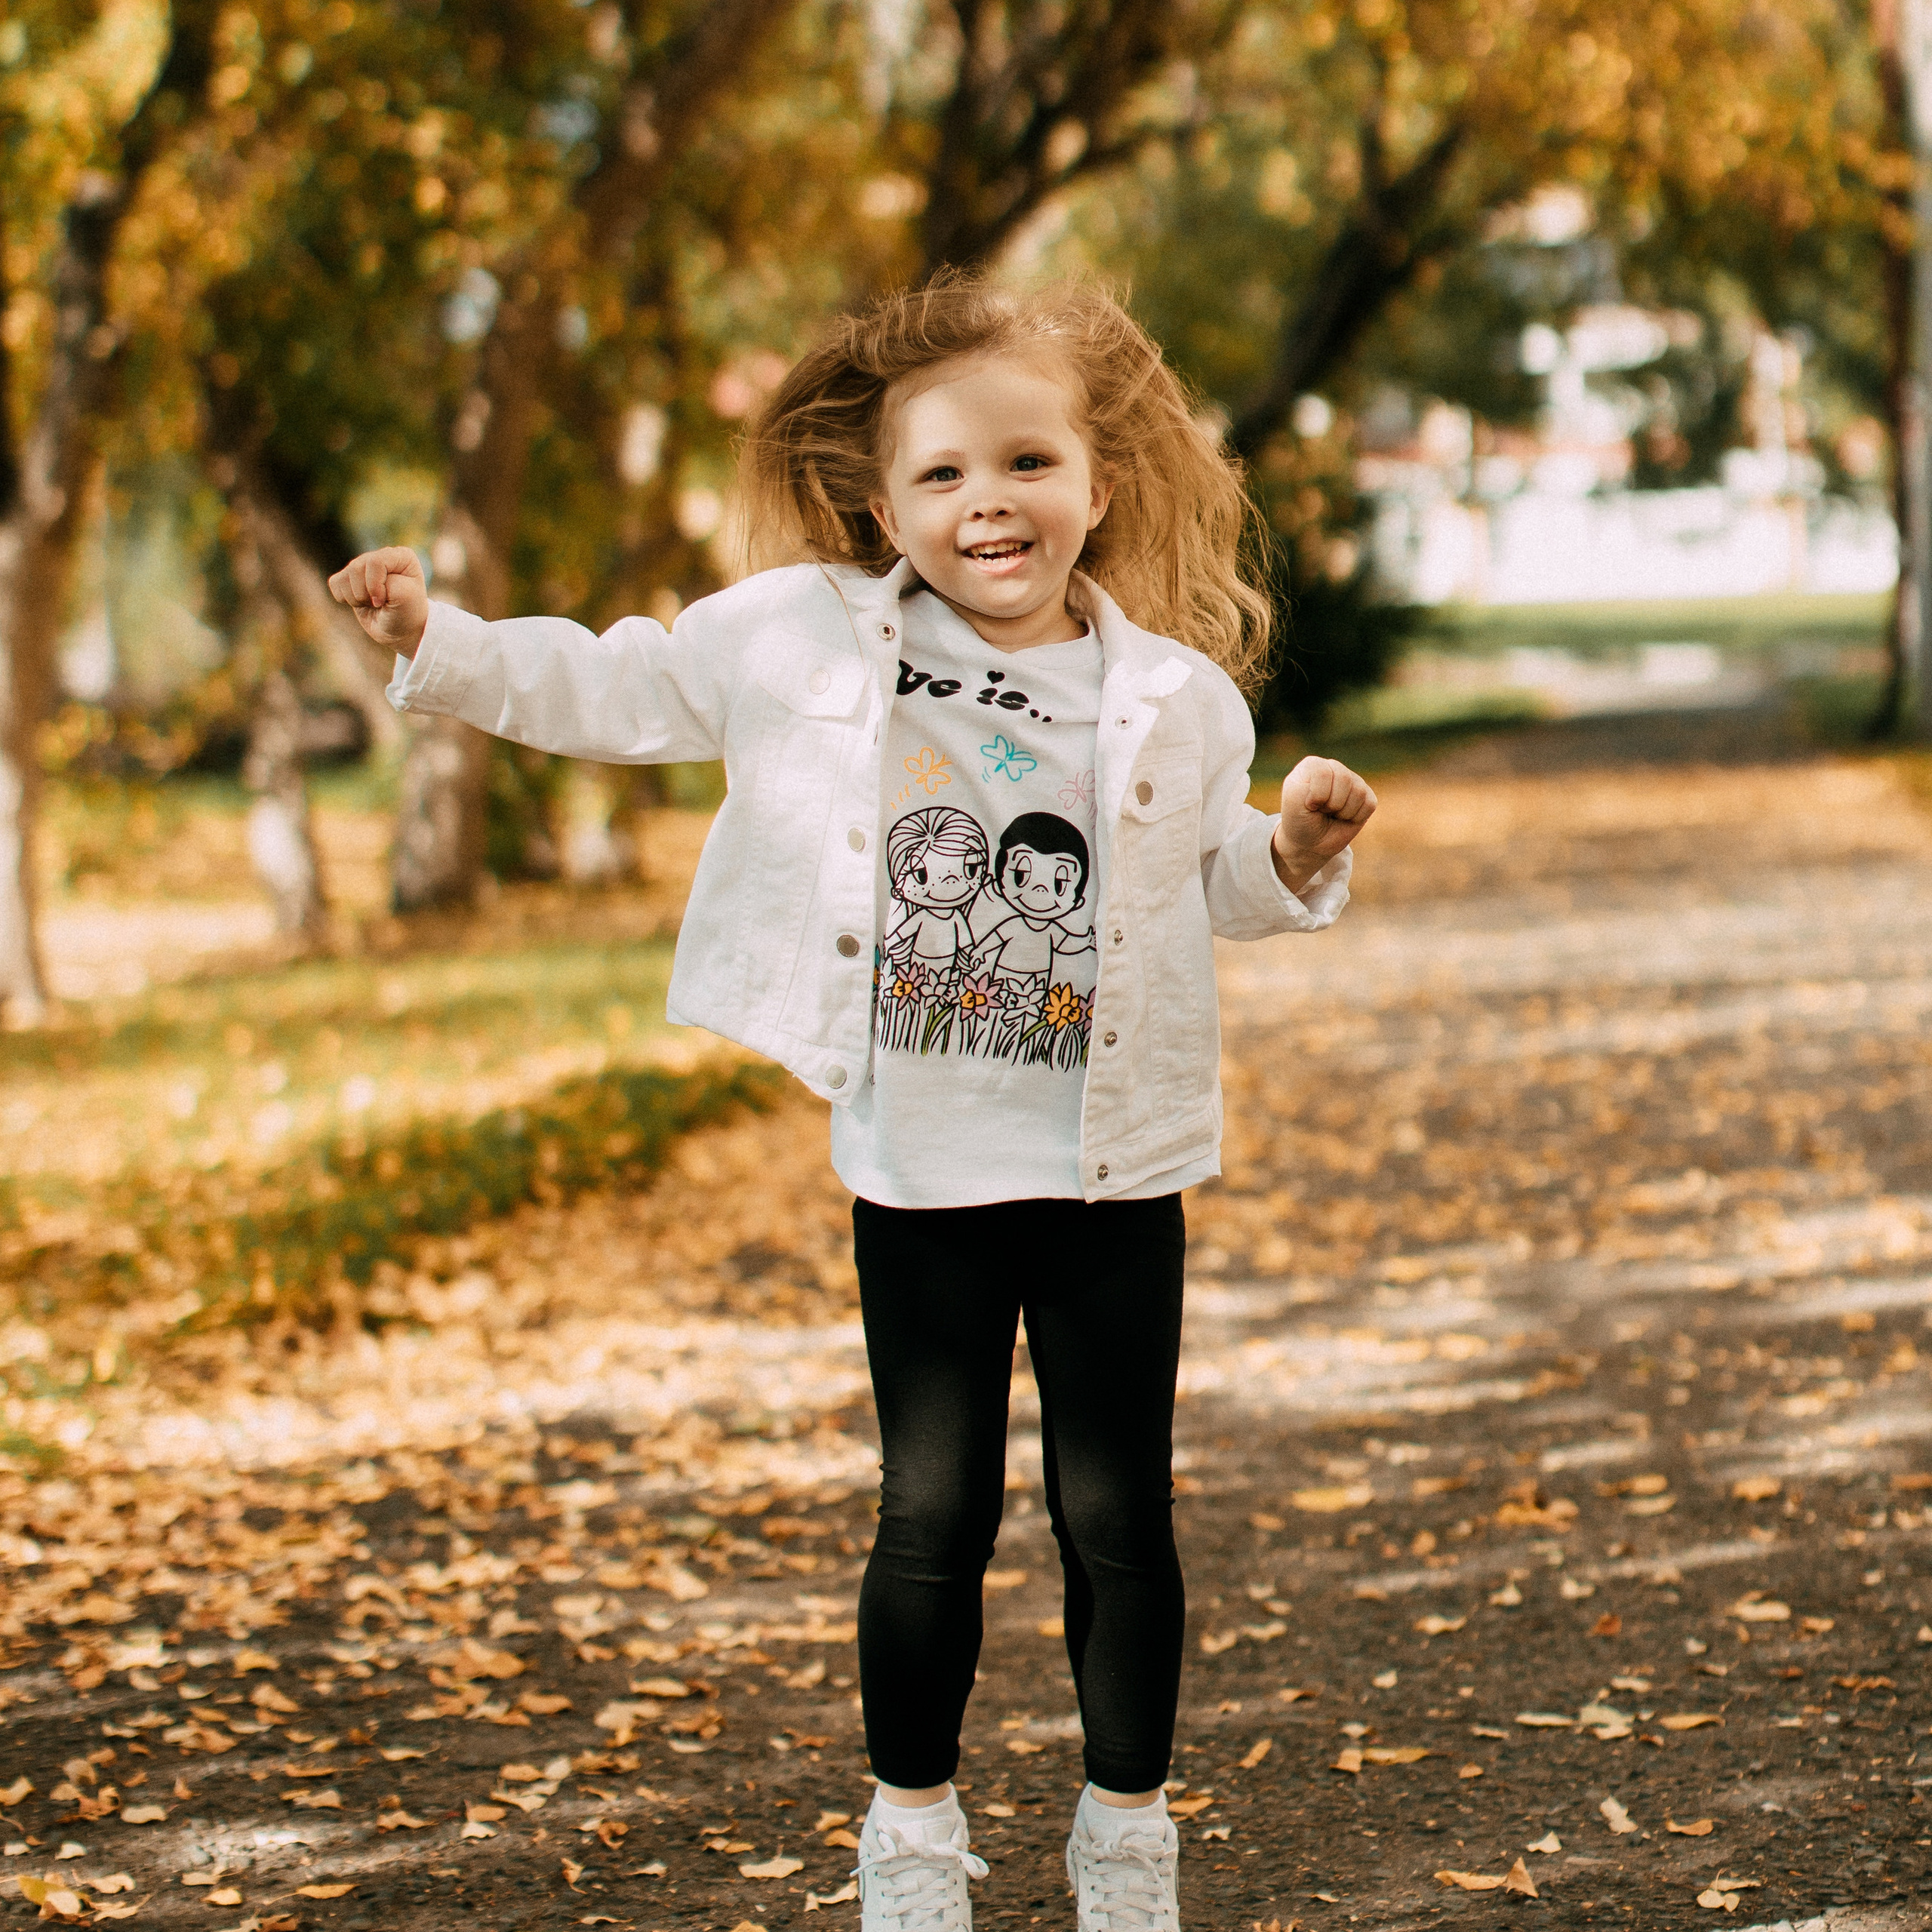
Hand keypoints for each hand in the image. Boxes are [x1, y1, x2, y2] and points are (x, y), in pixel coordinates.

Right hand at [328, 545, 428, 655]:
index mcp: (401, 556)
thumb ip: (389, 583)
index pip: (375, 561)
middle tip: (379, 604)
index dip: (374, 585)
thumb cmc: (407, 613)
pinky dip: (345, 598)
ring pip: (344, 577)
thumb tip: (364, 579)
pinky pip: (335, 583)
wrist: (400, 630)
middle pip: (356, 568)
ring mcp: (364, 565)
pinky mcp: (350, 577)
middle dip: (364, 593)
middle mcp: (381, 556)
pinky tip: (362, 603)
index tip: (383, 602)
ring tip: (373, 604)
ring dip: (356, 598)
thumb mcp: (406, 598)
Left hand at [1271, 755, 1376, 893]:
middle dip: (1331, 804)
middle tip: (1321, 810)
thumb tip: (1338, 784)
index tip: (1308, 804)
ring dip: (1343, 812)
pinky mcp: (1366, 796)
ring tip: (1332, 814)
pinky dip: (1355, 818)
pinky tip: (1344, 817)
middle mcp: (1334, 768)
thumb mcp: (1292, 802)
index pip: (1323, 773)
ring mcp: (1353, 781)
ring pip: (1358, 792)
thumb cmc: (1299, 820)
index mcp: (1313, 765)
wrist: (1310, 843)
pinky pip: (1369, 805)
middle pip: (1344, 779)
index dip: (1316, 796)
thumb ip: (1306, 785)